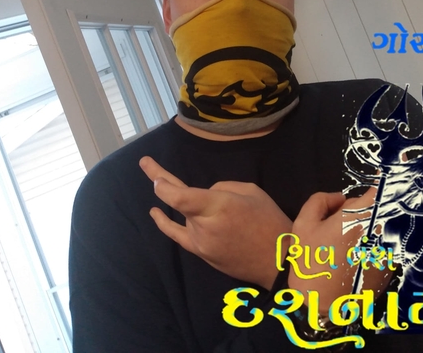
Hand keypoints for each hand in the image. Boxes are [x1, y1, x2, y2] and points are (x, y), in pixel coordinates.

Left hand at [140, 156, 291, 288]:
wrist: (277, 260)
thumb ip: (222, 189)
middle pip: (177, 202)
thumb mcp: (251, 191)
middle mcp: (205, 225)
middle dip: (159, 179)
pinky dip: (164, 224)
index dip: (164, 185)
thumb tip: (206, 195)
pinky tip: (155, 212)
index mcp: (219, 206)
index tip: (155, 175)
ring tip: (173, 185)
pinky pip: (178, 236)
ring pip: (185, 215)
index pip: (181, 197)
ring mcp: (200, 242)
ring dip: (189, 203)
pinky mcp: (201, 253)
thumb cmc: (268, 220)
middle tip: (144, 162)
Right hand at [288, 188, 391, 311]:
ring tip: (345, 246)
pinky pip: (385, 247)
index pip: (382, 188)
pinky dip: (374, 247)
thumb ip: (322, 200)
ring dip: (370, 228)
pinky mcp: (390, 270)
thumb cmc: (310, 262)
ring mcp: (388, 252)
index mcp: (360, 216)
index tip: (382, 175)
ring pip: (383, 227)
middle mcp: (380, 231)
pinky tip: (353, 260)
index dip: (382, 180)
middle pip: (381, 208)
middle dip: (365, 209)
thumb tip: (341, 197)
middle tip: (342, 222)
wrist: (320, 308)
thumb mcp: (303, 224)